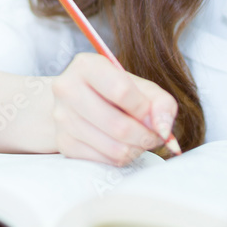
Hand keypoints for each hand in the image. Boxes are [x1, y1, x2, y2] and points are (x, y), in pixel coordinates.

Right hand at [51, 53, 177, 165]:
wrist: (77, 102)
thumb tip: (163, 129)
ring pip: (113, 147)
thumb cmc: (114, 92)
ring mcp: (62, 117)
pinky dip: (120, 158)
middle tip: (155, 137)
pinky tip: (123, 146)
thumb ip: (160, 102)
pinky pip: (103, 160)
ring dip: (136, 149)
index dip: (145, 110)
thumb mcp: (139, 87)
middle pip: (118, 125)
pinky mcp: (63, 142)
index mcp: (87, 65)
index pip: (121, 91)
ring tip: (140, 141)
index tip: (153, 117)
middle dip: (146, 136)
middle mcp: (67, 88)